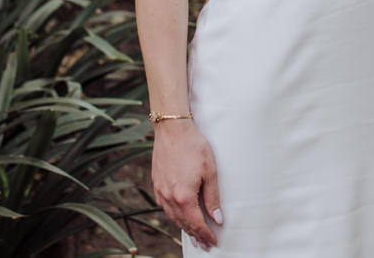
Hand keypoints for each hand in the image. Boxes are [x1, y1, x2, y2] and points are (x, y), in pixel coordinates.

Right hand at [151, 120, 221, 248]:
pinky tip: (179, 215)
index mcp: (184, 196)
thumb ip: (212, 197)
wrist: (172, 129)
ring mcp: (160, 191)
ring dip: (184, 227)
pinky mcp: (156, 183)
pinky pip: (165, 207)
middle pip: (183, 223)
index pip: (196, 223)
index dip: (205, 234)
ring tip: (193, 235)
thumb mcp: (210, 171)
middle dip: (195, 235)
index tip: (213, 242)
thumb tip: (217, 219)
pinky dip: (174, 215)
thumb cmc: (194, 146)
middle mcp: (169, 197)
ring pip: (172, 216)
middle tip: (204, 244)